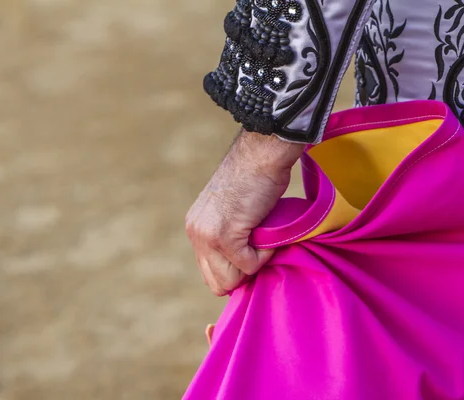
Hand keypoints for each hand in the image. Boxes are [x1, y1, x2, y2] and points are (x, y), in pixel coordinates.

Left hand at [186, 130, 303, 295]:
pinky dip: (265, 255)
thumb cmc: (257, 177)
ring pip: (230, 280)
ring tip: (263, 240)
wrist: (261, 154)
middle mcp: (195, 233)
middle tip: (259, 251)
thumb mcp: (232, 210)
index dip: (234, 271)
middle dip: (242, 274)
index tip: (252, 254)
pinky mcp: (224, 236)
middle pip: (217, 283)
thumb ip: (228, 234)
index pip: (209, 272)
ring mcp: (207, 235)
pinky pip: (248, 265)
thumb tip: (242, 263)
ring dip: (252, 266)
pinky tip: (268, 231)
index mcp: (196, 227)